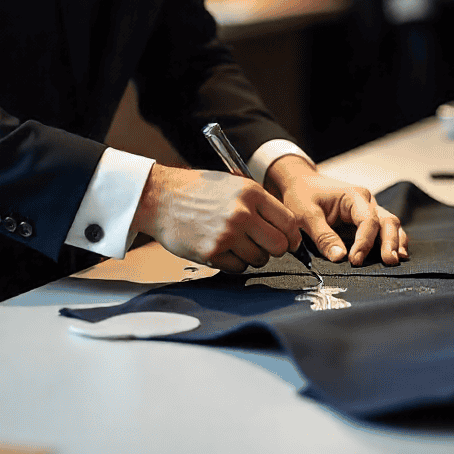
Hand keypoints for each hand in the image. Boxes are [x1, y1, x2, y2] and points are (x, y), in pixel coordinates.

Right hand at [130, 163, 301, 272]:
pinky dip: (234, 262)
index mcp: (251, 193)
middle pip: (279, 245)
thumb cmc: (197, 190)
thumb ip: (259, 204)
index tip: (290, 241)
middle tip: (263, 245)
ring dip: (252, 256)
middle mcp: (242, 213)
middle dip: (274, 249)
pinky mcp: (212, 252)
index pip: (289, 222)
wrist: (160, 198)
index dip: (292, 236)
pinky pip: (238, 268)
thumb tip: (286, 228)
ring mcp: (227, 234)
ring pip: (259, 259)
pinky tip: (222, 248)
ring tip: (236, 243)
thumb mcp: (233, 185)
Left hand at [265, 155, 408, 266]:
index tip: (355, 261)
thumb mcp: (305, 214)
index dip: (364, 242)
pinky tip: (397, 255)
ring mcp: (370, 210)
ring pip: (390, 225)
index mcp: (353, 196)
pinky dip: (392, 242)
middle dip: (390, 242)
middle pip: (387, 221)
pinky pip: (385, 230)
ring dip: (395, 243)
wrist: (301, 183)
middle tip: (389, 262)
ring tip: (396, 261)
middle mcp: (367, 202)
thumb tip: (340, 258)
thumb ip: (323, 236)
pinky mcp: (368, 221)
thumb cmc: (302, 195)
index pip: (367, 221)